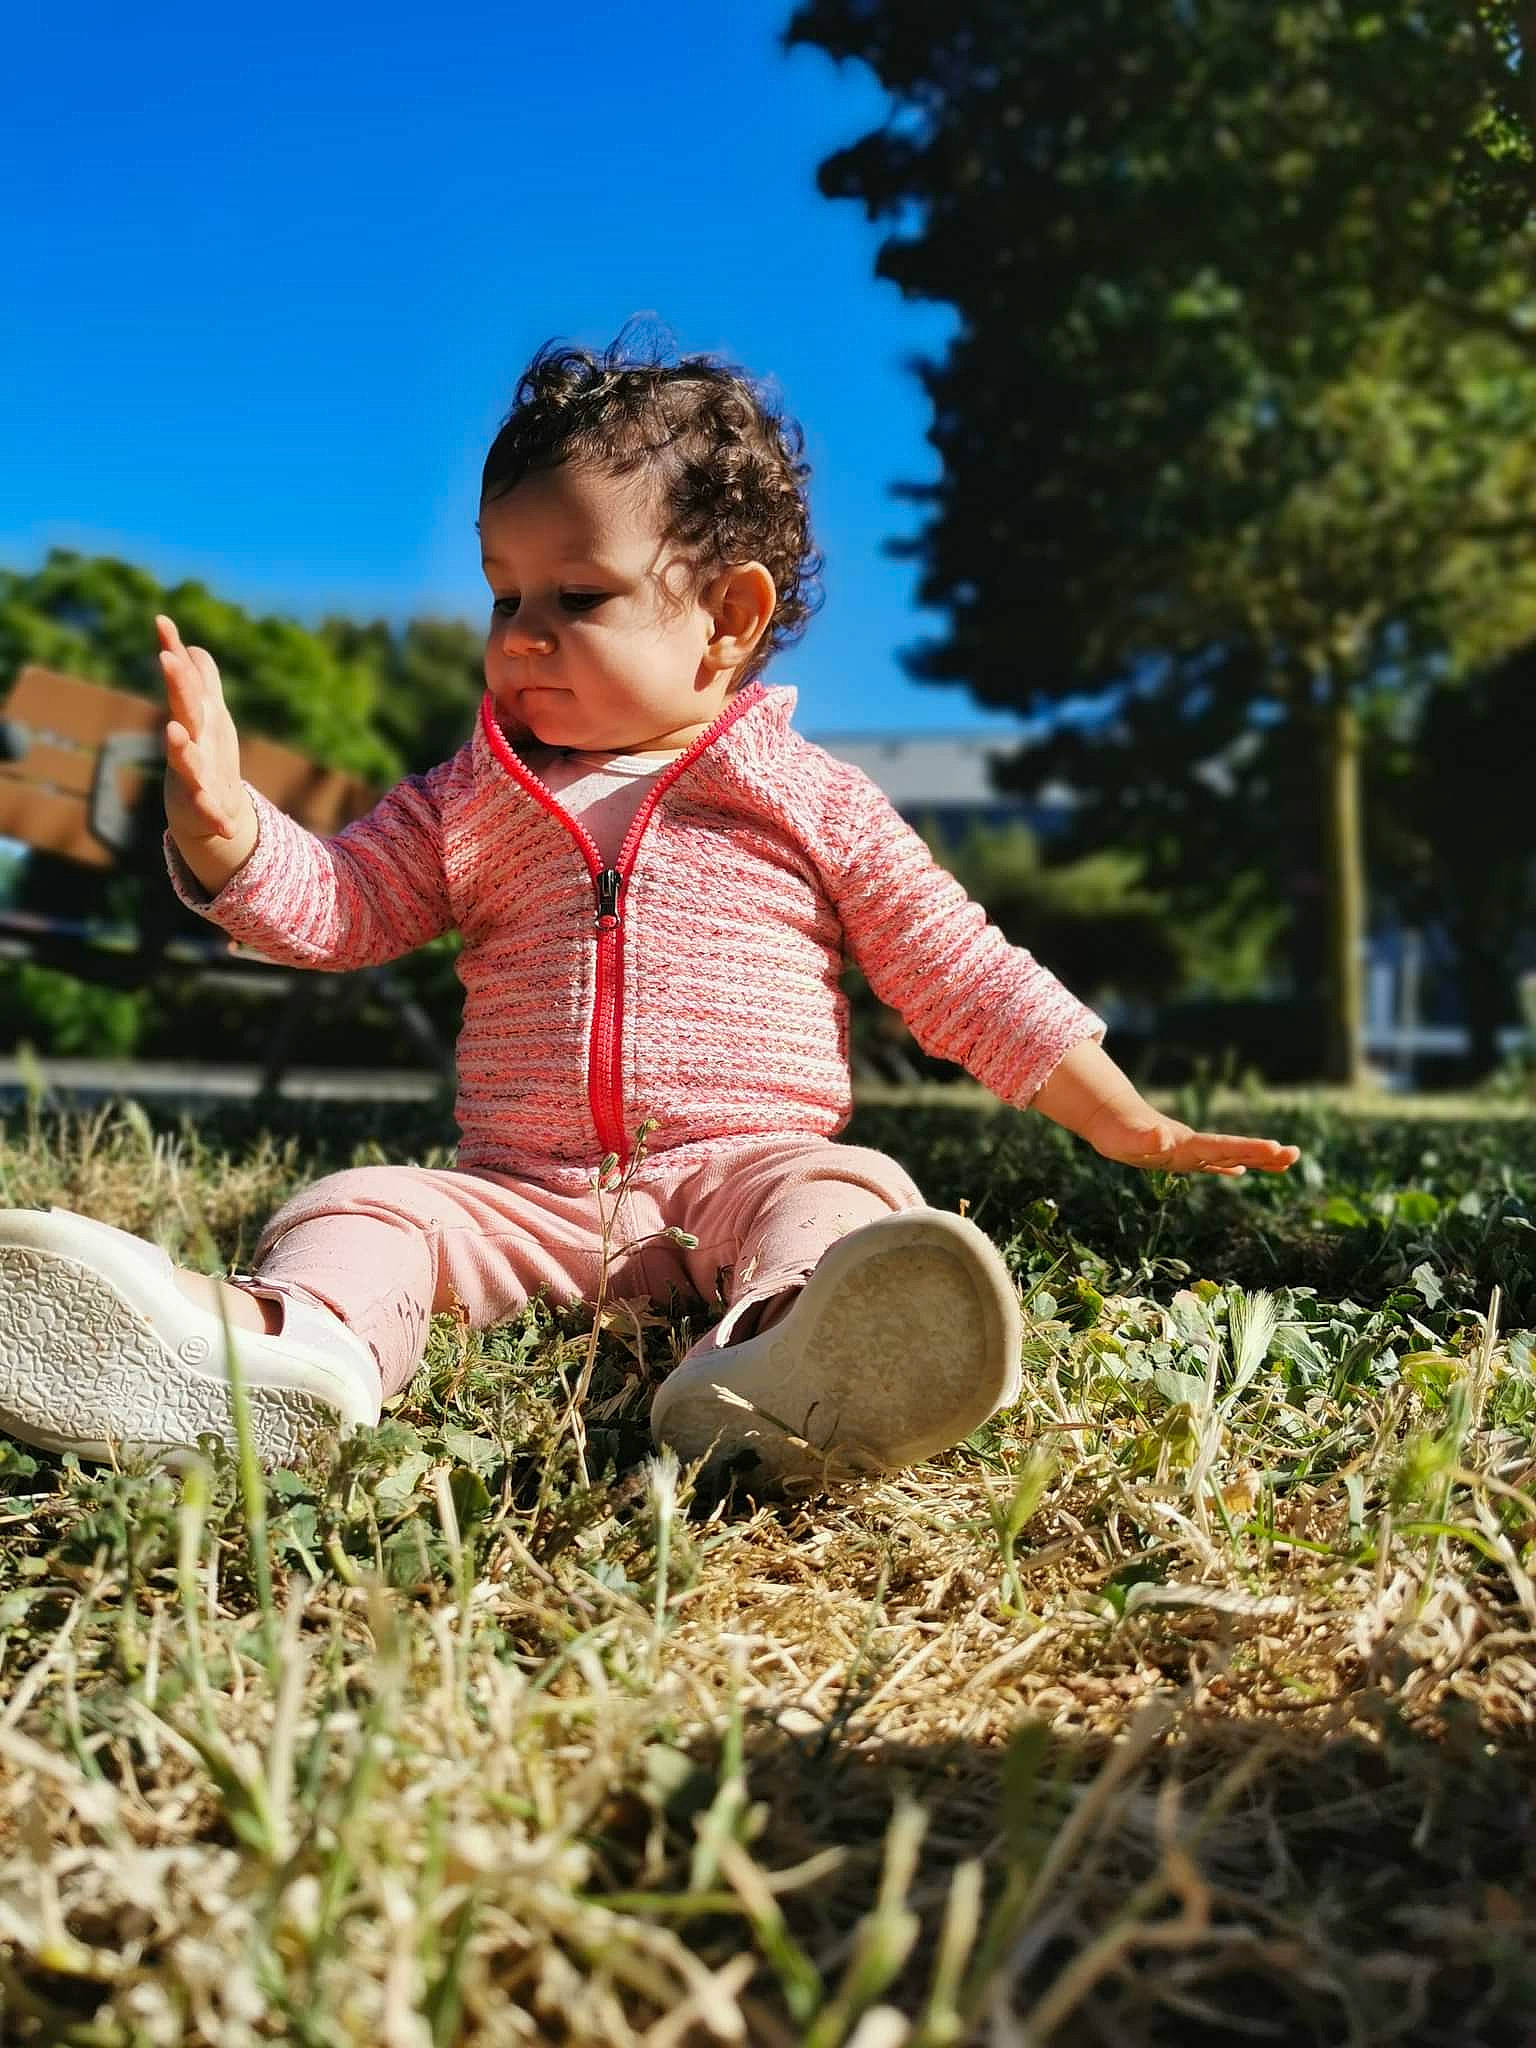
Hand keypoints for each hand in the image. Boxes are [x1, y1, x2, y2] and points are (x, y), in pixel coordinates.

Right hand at [156, 615, 247, 840]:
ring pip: (185, 762)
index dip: (174, 653)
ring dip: (180, 747)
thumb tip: (192, 647)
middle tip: (167, 659)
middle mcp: (190, 745)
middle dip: (177, 686)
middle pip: (185, 711)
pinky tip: (224, 825)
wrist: (205, 813)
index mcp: (196, 720)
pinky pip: (209, 813)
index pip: (183, 681)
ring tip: (174, 731)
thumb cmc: (206, 757)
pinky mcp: (205, 811)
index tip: (163, 622)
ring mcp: (194, 778)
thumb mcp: (208, 717)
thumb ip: (201, 682)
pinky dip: (214, 817)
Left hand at [1081, 1103, 1299, 1176]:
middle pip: (1235, 1150)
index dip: (1249, 1149)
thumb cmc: (1116, 1133)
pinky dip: (1229, 1166)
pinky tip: (1242, 1171)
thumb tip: (1162, 1136)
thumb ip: (1146, 1137)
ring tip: (1287, 1160)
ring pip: (1230, 1155)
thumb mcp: (1127, 1139)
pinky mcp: (1181, 1155)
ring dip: (1257, 1159)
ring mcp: (1190, 1151)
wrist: (1108, 1119)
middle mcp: (1194, 1147)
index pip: (1224, 1148)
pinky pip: (1212, 1162)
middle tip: (1296, 1154)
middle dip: (1265, 1154)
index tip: (1276, 1147)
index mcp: (1187, 1145)